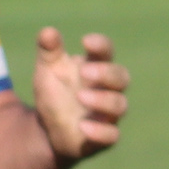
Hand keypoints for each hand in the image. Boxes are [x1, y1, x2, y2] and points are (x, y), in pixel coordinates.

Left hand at [33, 28, 128, 164]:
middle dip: (106, 73)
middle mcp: (107, 89)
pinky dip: (101, 131)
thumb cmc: (55, 93)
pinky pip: (112, 135)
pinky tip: (83, 127)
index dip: (101, 45)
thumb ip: (48, 51)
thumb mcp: (47, 70)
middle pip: (121, 77)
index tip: (86, 41)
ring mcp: (108, 114)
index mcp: (95, 67)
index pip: (106, 52)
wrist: (48, 129)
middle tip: (85, 72)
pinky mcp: (104, 137)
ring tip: (80, 97)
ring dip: (102, 100)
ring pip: (119, 105)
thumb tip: (48, 31)